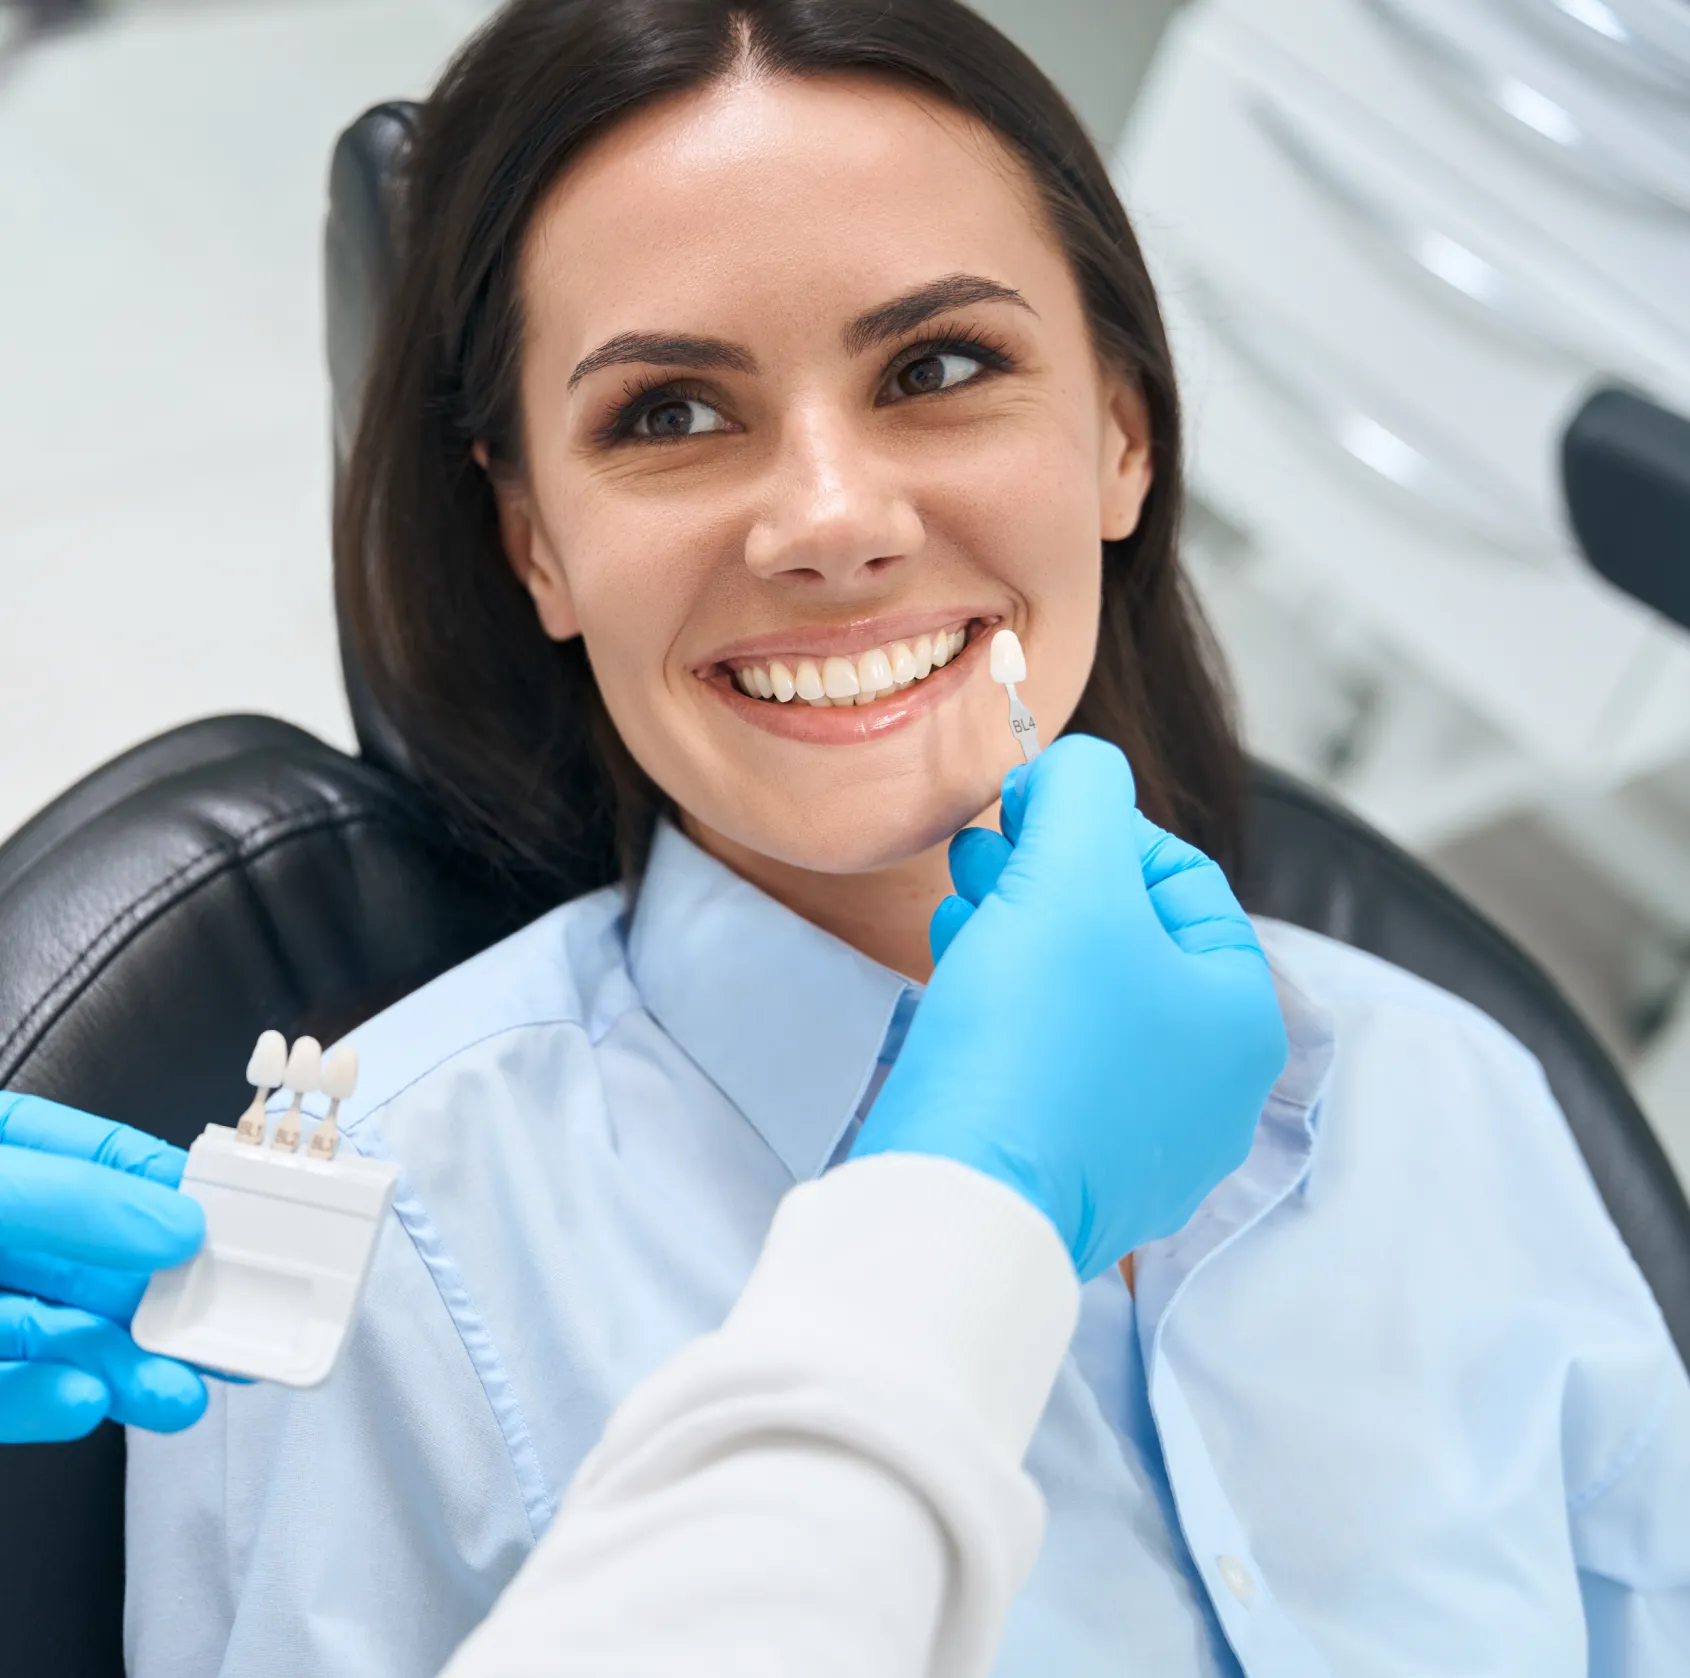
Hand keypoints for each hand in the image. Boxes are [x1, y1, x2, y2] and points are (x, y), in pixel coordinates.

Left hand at [0, 1094, 208, 1442]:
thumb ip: (73, 1200)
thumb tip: (180, 1225)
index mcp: (4, 1158)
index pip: (104, 1163)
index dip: (178, 1193)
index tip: (246, 1224)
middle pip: (100, 1265)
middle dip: (168, 1302)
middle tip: (236, 1330)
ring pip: (60, 1337)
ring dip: (122, 1369)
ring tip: (175, 1396)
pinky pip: (2, 1391)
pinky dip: (44, 1401)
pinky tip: (86, 1401)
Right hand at [851, 735, 1287, 1280]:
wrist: (959, 1201)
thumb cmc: (1032, 1038)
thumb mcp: (1069, 876)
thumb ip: (1084, 791)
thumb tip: (1074, 771)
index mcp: (1240, 1015)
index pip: (1177, 875)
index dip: (1093, 824)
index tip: (1016, 812)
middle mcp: (1210, 1087)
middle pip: (1126, 936)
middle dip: (1047, 876)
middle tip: (979, 853)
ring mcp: (1143, 1139)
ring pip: (1082, 996)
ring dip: (1020, 931)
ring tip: (959, 905)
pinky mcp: (1071, 1168)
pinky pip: (1049, 1059)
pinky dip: (1007, 1004)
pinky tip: (957, 972)